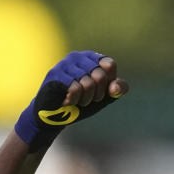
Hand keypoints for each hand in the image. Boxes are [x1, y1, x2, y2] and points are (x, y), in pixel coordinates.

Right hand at [14, 51, 128, 148]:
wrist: (55, 116)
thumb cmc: (81, 103)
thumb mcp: (105, 97)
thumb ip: (118, 89)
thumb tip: (114, 87)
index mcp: (91, 58)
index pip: (109, 64)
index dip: (107, 83)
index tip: (99, 90)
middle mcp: (77, 56)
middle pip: (100, 75)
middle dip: (96, 94)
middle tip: (85, 98)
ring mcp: (64, 64)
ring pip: (88, 84)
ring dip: (84, 99)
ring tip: (74, 99)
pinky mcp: (54, 75)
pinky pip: (75, 89)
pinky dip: (73, 100)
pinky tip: (66, 101)